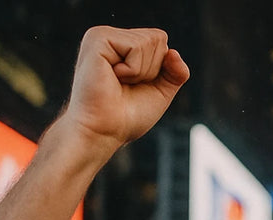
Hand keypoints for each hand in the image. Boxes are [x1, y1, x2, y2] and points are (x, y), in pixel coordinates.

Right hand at [62, 27, 189, 152]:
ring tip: (118, 82)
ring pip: (150, 41)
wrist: (103, 131)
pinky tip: (113, 77)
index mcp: (122, 46)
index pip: (161, 41)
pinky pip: (136, 46)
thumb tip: (174, 52)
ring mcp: (102, 35)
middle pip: (158, 39)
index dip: (159, 69)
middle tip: (126, 85)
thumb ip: (175, 72)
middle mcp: (111, 36)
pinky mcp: (97, 38)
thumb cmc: (127, 116)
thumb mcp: (160, 92)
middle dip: (152, 70)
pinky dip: (133, 70)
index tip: (136, 86)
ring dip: (142, 71)